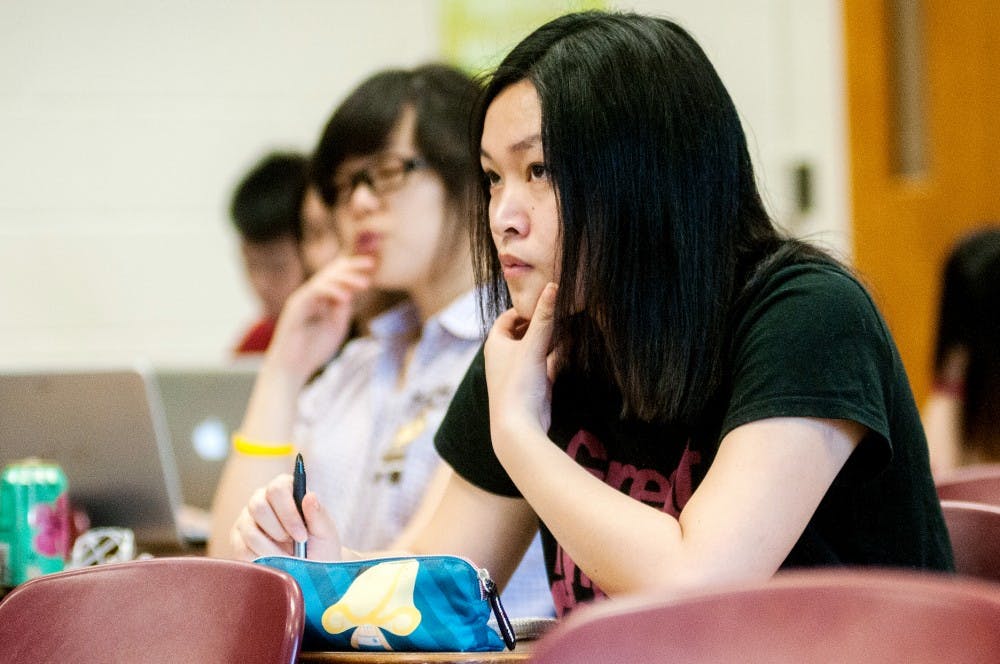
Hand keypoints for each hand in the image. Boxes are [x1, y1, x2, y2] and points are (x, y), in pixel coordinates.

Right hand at [230, 473, 343, 560]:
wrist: (309, 570)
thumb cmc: (320, 547)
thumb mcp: (325, 532)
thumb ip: (318, 514)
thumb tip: (310, 496)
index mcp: (285, 489)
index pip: (277, 489)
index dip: (288, 512)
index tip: (302, 535)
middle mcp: (261, 500)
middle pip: (258, 506)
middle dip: (278, 531)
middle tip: (294, 548)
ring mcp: (246, 520)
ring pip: (250, 531)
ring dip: (272, 550)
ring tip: (287, 557)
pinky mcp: (237, 541)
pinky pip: (242, 550)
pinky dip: (261, 561)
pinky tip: (275, 563)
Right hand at [266, 255, 374, 382]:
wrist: (292, 368)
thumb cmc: (313, 350)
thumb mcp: (336, 326)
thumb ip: (343, 308)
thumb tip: (352, 291)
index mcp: (321, 299)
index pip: (338, 277)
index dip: (354, 270)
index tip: (374, 268)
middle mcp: (311, 295)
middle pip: (331, 272)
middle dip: (352, 266)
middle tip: (371, 264)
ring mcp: (302, 299)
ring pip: (324, 279)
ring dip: (346, 279)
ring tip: (364, 284)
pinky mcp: (296, 306)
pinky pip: (314, 291)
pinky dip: (331, 291)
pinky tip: (345, 298)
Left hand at [483, 282, 558, 441]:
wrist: (519, 426)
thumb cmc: (518, 384)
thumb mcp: (533, 345)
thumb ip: (545, 316)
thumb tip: (553, 285)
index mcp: (495, 343)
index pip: (508, 317)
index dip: (525, 308)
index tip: (544, 299)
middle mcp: (503, 356)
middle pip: (522, 331)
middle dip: (540, 321)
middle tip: (560, 309)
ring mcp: (518, 371)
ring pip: (535, 347)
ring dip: (550, 337)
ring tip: (569, 323)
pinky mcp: (532, 385)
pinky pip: (545, 363)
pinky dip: (556, 354)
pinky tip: (571, 346)